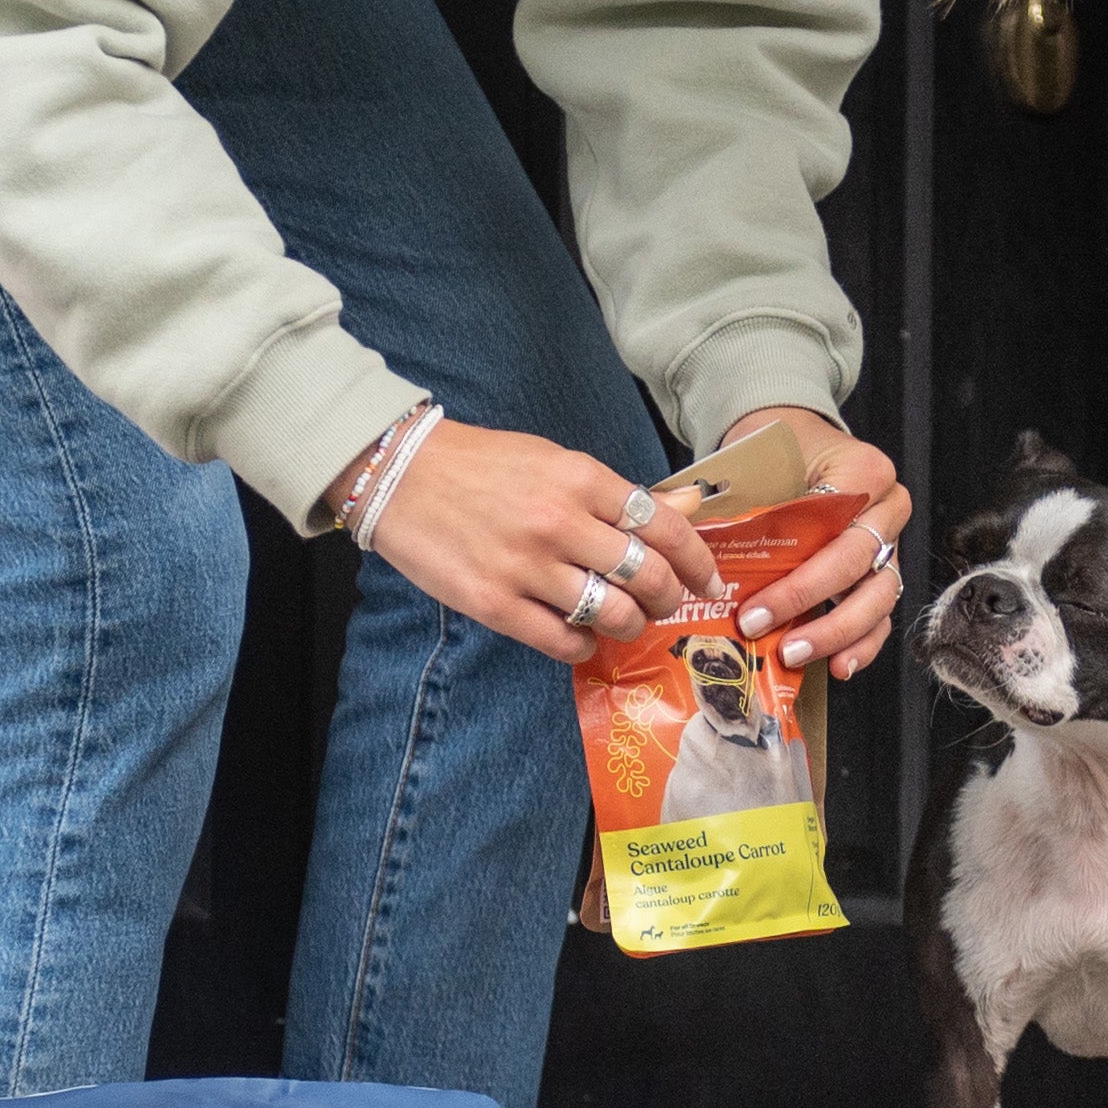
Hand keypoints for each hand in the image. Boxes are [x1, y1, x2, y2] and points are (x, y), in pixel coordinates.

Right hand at [360, 419, 725, 665]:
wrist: (399, 474)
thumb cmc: (481, 465)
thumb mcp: (553, 461)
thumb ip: (610, 493)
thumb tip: (678, 511)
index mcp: (580, 478)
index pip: (664, 526)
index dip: (697, 560)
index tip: (708, 579)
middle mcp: (560, 522)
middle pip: (648, 575)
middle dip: (669, 598)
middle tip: (666, 604)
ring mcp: (526, 566)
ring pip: (612, 614)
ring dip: (629, 624)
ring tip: (622, 620)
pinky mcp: (494, 603)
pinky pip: (563, 641)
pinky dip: (583, 646)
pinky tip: (579, 635)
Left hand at [718, 406, 912, 683]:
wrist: (798, 444)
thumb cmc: (778, 455)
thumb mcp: (761, 465)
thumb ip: (746, 507)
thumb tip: (703, 560)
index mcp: (865, 472)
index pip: (836, 532)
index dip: (797, 579)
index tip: (752, 609)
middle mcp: (888, 508)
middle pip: (858, 568)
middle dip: (807, 607)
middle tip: (761, 630)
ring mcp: (892, 543)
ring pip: (878, 599)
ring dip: (835, 634)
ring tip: (795, 655)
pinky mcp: (886, 572)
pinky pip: (882, 615)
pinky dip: (861, 644)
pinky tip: (838, 665)